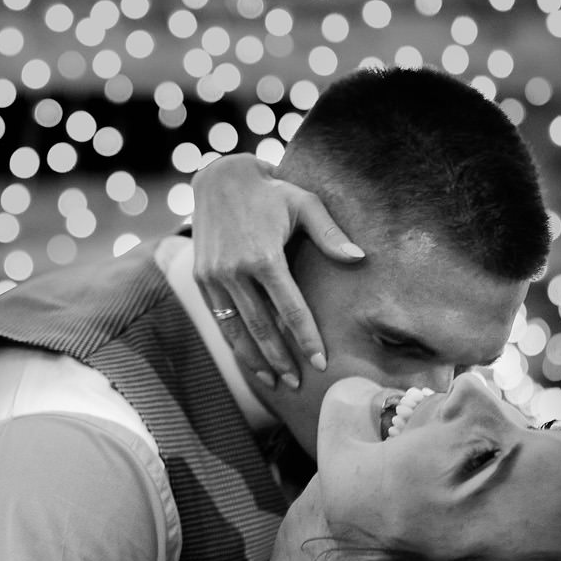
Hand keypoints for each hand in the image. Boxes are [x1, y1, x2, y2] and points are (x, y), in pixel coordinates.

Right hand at [191, 154, 364, 389]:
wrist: (221, 177)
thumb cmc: (272, 191)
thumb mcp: (305, 204)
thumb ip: (331, 235)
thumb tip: (360, 259)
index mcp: (264, 256)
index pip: (290, 309)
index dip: (307, 338)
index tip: (320, 362)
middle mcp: (235, 270)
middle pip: (262, 327)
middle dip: (281, 358)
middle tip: (299, 383)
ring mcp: (213, 275)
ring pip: (236, 329)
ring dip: (255, 359)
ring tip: (275, 381)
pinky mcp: (200, 277)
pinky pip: (219, 318)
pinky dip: (234, 342)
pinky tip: (249, 358)